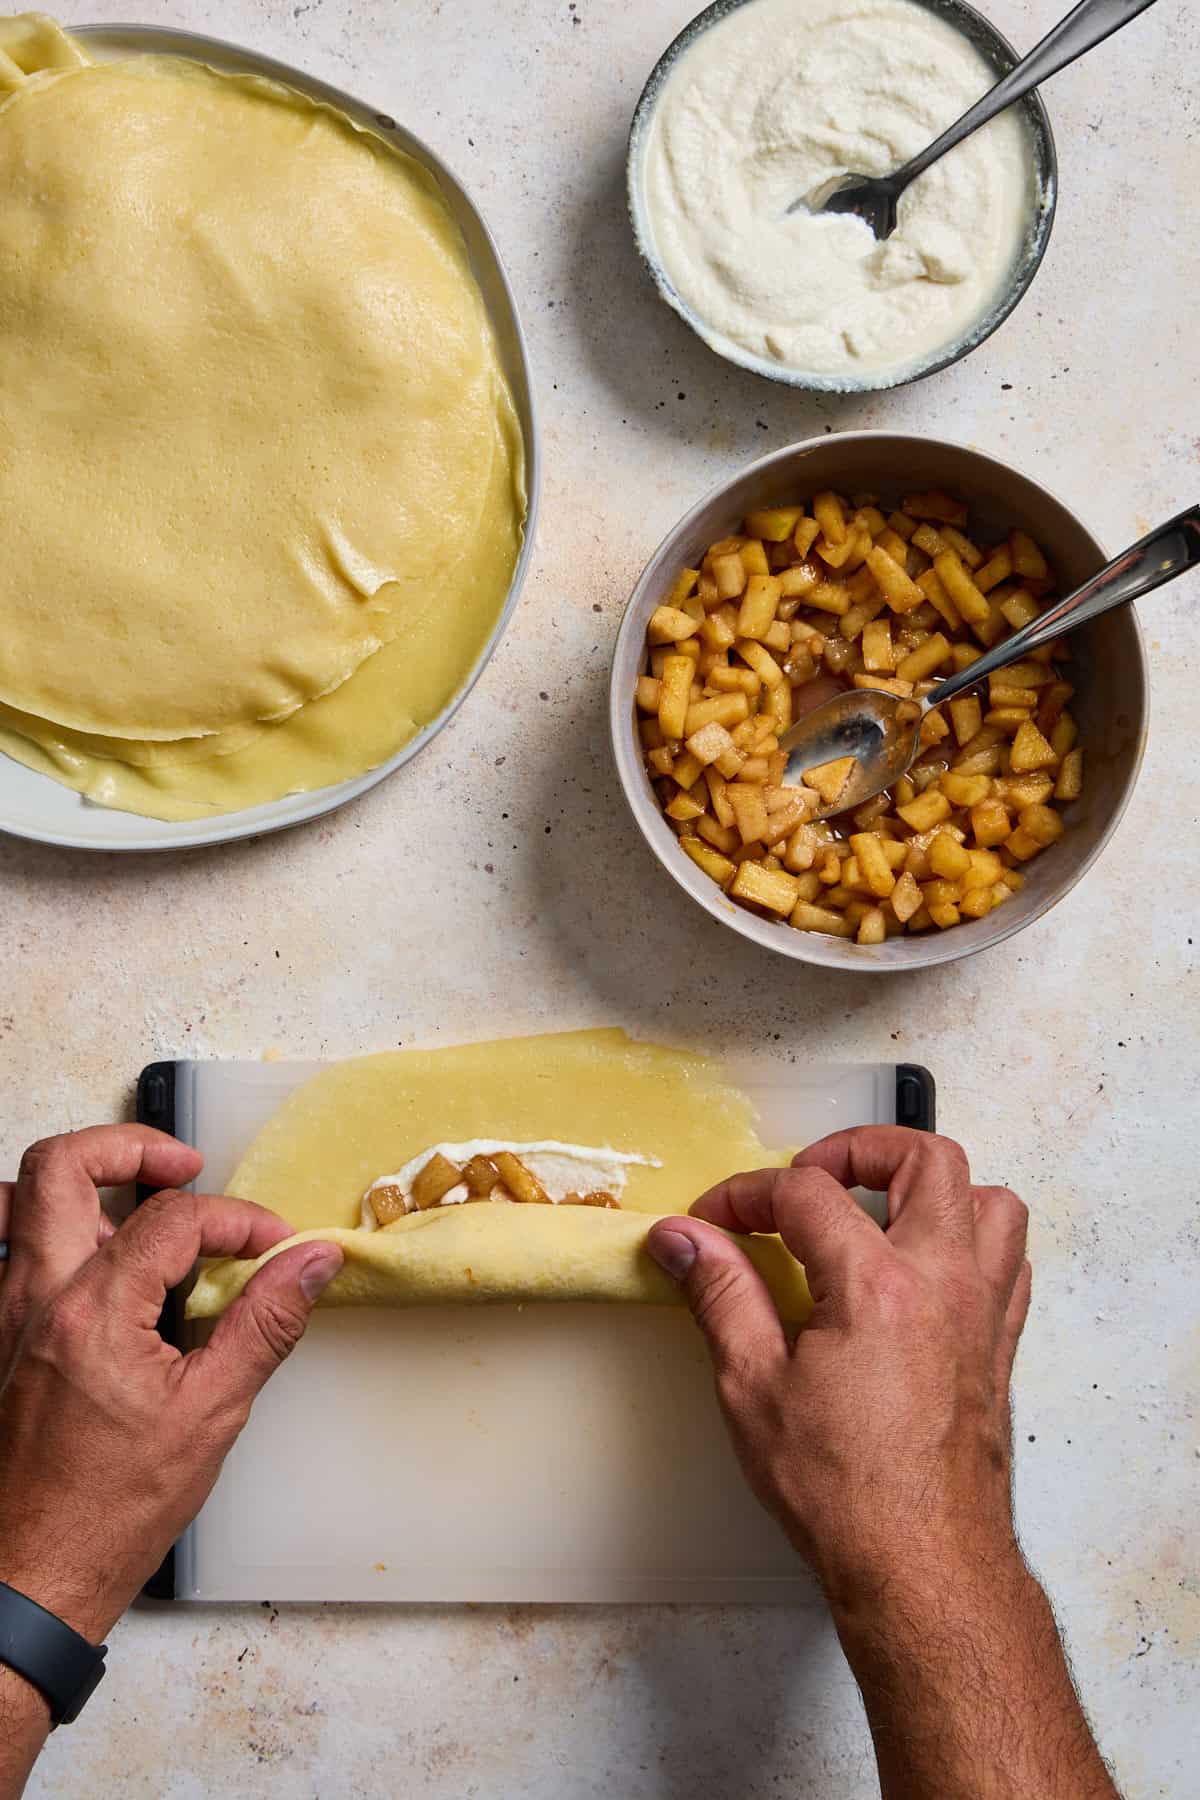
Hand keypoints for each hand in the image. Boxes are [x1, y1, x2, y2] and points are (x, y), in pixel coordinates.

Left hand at [0, 1125, 342, 1644]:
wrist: (29, 1578)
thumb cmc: (110, 1512)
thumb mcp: (210, 1415)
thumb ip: (263, 1325)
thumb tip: (310, 1262)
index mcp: (93, 1312)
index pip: (174, 1218)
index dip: (237, 1218)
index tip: (274, 1243)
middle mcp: (35, 1297)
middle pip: (64, 1164)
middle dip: (133, 1146)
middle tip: (187, 1167)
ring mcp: (5, 1314)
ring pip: (24, 1198)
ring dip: (86, 1182)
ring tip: (140, 1202)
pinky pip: (9, 1250)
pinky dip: (50, 1229)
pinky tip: (93, 1256)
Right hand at [649, 1130, 1118, 1799]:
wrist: (922, 1566)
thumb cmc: (838, 1488)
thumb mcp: (752, 1387)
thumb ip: (720, 1294)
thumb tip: (681, 1237)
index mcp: (876, 1283)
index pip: (805, 1194)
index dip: (746, 1195)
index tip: (713, 1224)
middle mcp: (944, 1279)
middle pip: (925, 1159)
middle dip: (860, 1150)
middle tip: (809, 1181)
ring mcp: (984, 1310)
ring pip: (990, 1199)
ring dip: (932, 1188)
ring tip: (878, 1213)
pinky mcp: (1002, 1345)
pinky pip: (1009, 1258)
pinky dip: (971, 1238)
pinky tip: (923, 1268)